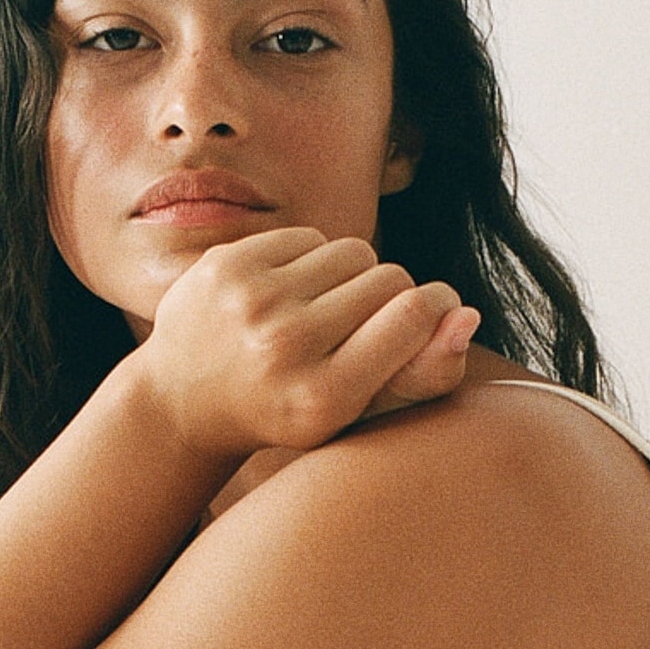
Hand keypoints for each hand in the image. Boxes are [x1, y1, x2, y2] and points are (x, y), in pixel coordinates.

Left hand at [140, 225, 479, 466]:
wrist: (182, 400)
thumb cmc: (289, 408)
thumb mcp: (356, 412)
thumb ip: (423, 373)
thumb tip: (467, 315)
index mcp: (323, 397)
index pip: (415, 314)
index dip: (437, 306)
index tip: (434, 313)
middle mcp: (285, 347)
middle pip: (390, 279)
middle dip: (390, 297)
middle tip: (361, 328)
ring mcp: (251, 302)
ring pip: (352, 252)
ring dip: (351, 276)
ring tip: (325, 312)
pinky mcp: (226, 264)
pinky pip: (309, 236)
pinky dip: (311, 260)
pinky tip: (289, 295)